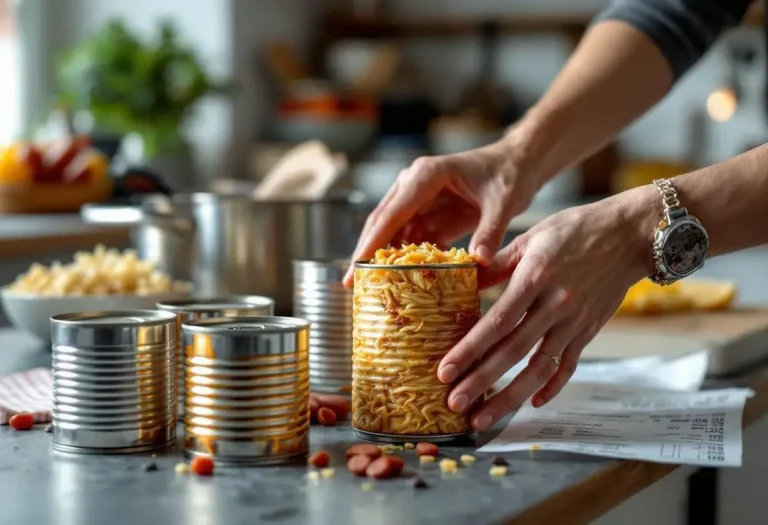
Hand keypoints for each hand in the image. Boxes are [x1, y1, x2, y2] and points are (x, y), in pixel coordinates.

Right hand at [342, 139, 541, 285]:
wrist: (518, 164)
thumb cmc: (509, 175)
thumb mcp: (503, 203)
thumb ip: (490, 231)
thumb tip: (478, 261)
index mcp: (427, 175)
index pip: (393, 212)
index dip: (373, 239)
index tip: (357, 264)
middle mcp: (415, 184)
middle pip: (383, 221)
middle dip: (366, 251)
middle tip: (351, 282)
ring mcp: (420, 200)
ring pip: (393, 232)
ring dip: (383, 257)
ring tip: (370, 286)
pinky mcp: (429, 214)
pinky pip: (411, 239)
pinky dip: (405, 258)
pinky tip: (400, 280)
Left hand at [439, 197, 652, 429]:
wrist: (631, 234)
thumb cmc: (575, 229)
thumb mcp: (532, 237)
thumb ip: (498, 262)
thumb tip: (466, 276)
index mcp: (535, 278)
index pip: (497, 321)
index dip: (469, 349)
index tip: (445, 371)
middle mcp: (555, 305)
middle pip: (513, 351)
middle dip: (481, 381)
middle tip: (453, 403)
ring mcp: (575, 321)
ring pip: (539, 367)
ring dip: (510, 396)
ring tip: (483, 417)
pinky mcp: (589, 330)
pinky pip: (569, 365)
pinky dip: (552, 386)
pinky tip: (532, 402)